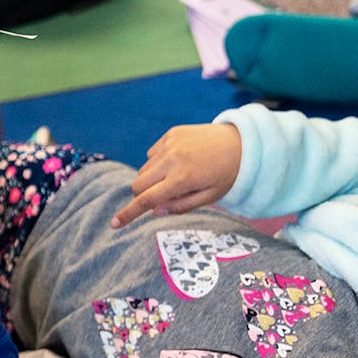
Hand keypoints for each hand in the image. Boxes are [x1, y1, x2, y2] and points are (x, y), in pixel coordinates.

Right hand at [110, 123, 241, 227]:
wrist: (243, 142)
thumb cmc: (227, 174)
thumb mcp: (209, 197)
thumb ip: (180, 206)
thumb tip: (154, 212)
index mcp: (182, 179)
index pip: (147, 199)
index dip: (128, 213)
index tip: (114, 224)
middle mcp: (172, 159)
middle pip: (138, 184)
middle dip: (142, 195)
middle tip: (159, 197)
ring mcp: (170, 144)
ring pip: (144, 169)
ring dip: (152, 179)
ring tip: (177, 177)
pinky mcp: (171, 134)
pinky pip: (152, 154)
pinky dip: (158, 163)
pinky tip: (178, 162)